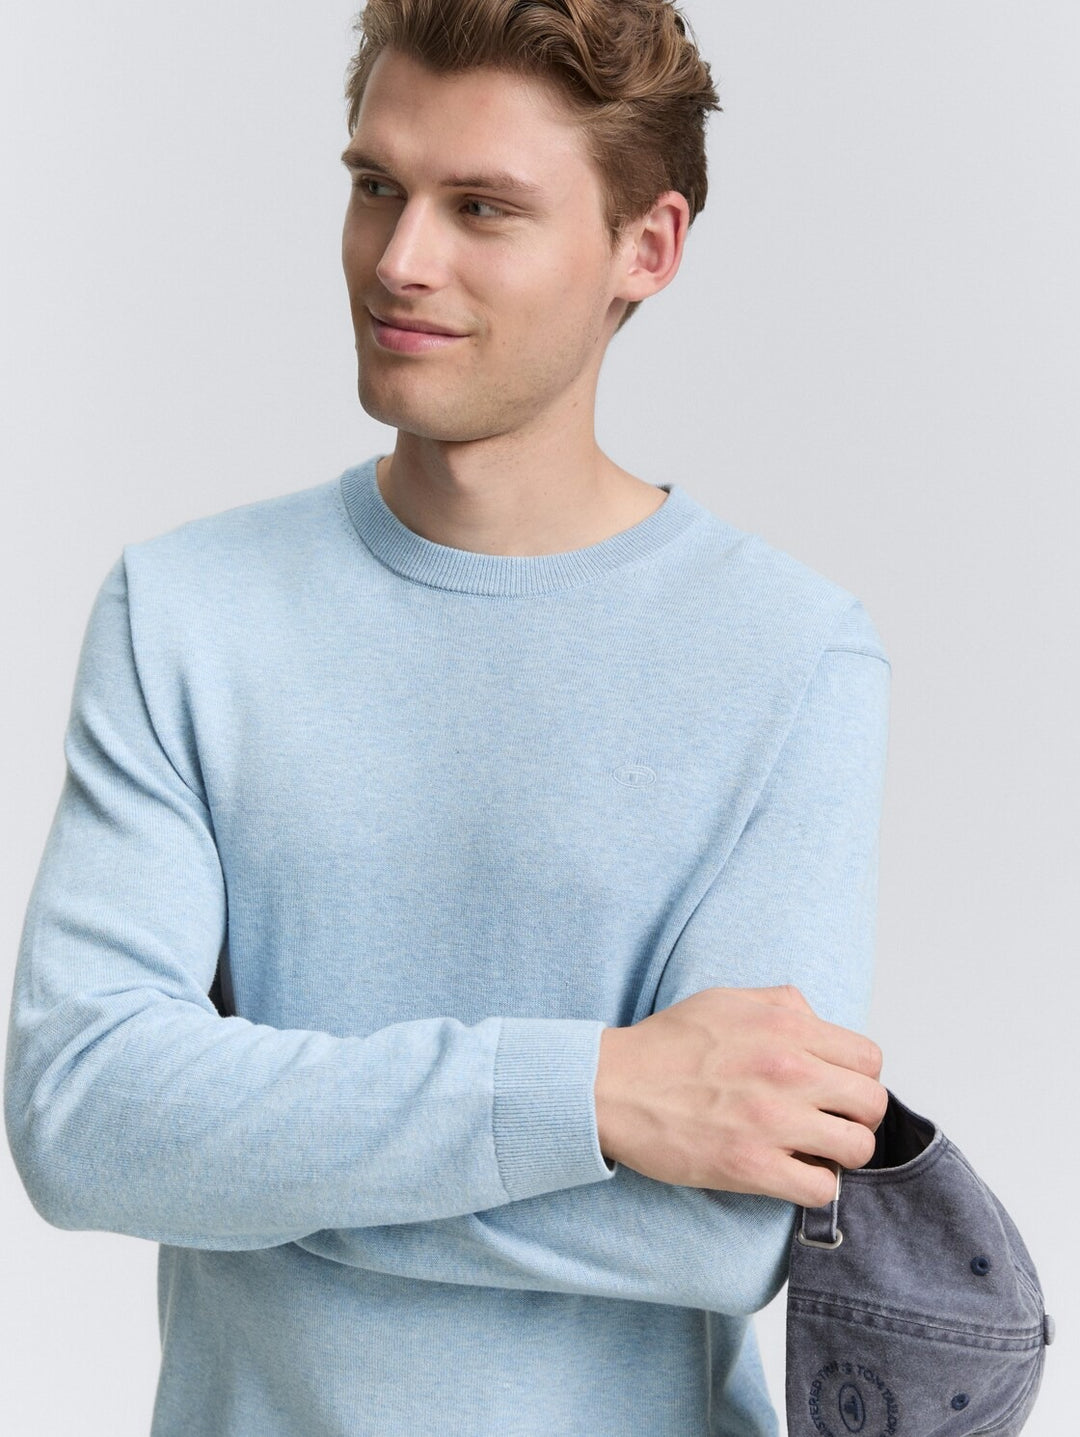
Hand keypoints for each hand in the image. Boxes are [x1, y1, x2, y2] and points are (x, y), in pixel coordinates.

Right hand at [593, 985, 886, 1207]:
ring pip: (856, 1149)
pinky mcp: (752, 1167)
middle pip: (872, 1104)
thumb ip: (783, 1004)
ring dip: (840, 1154)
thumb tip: (819, 1023)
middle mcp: (788, 1070)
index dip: (857, 1077)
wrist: (613, 1086)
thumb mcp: (728, 999)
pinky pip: (820, 1188)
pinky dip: (814, 1185)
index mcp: (786, 1026)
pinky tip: (790, 1172)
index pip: (869, 1059)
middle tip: (829, 1122)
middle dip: (857, 1116)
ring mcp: (773, 1121)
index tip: (837, 1089)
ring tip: (813, 1150)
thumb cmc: (667, 1044)